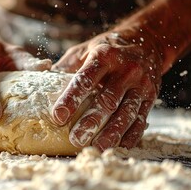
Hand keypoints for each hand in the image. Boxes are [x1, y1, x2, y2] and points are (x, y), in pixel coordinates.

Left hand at [51, 30, 162, 149]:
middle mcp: (125, 70)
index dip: (71, 98)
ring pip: (126, 112)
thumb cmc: (108, 49)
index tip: (57, 116)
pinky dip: (131, 135)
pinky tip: (120, 147)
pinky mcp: (151, 97)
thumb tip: (39, 83)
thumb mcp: (85, 50)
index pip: (85, 79)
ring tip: (97, 147)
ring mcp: (141, 84)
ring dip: (111, 132)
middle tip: (75, 139)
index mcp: (104, 56)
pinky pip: (141, 119)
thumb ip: (66, 67)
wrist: (148, 42)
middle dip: (91, 121)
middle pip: (107, 100)